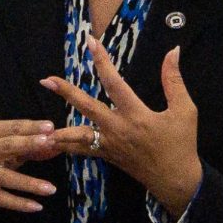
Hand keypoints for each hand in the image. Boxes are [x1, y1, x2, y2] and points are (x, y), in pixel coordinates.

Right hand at [0, 119, 60, 218]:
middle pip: (8, 146)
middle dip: (28, 143)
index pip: (12, 127)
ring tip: (51, 189)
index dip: (31, 126)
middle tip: (49, 142)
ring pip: (8, 178)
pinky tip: (37, 206)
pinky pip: (3, 199)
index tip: (50, 126)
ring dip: (30, 183)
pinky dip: (20, 203)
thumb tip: (53, 145)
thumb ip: (23, 143)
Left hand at [41, 39, 201, 216]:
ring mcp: (109, 145)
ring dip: (58, 129)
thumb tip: (173, 51)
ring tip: (38, 126)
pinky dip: (66, 146)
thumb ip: (174, 80)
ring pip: (77, 136)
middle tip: (47, 80)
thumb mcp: (185, 110)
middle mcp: (118, 129)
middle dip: (66, 93)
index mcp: (136, 115)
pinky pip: (82, 150)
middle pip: (86, 107)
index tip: (91, 43)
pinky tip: (51, 142)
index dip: (102, 61)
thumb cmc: (181, 144)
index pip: (114, 82)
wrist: (175, 180)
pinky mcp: (106, 156)